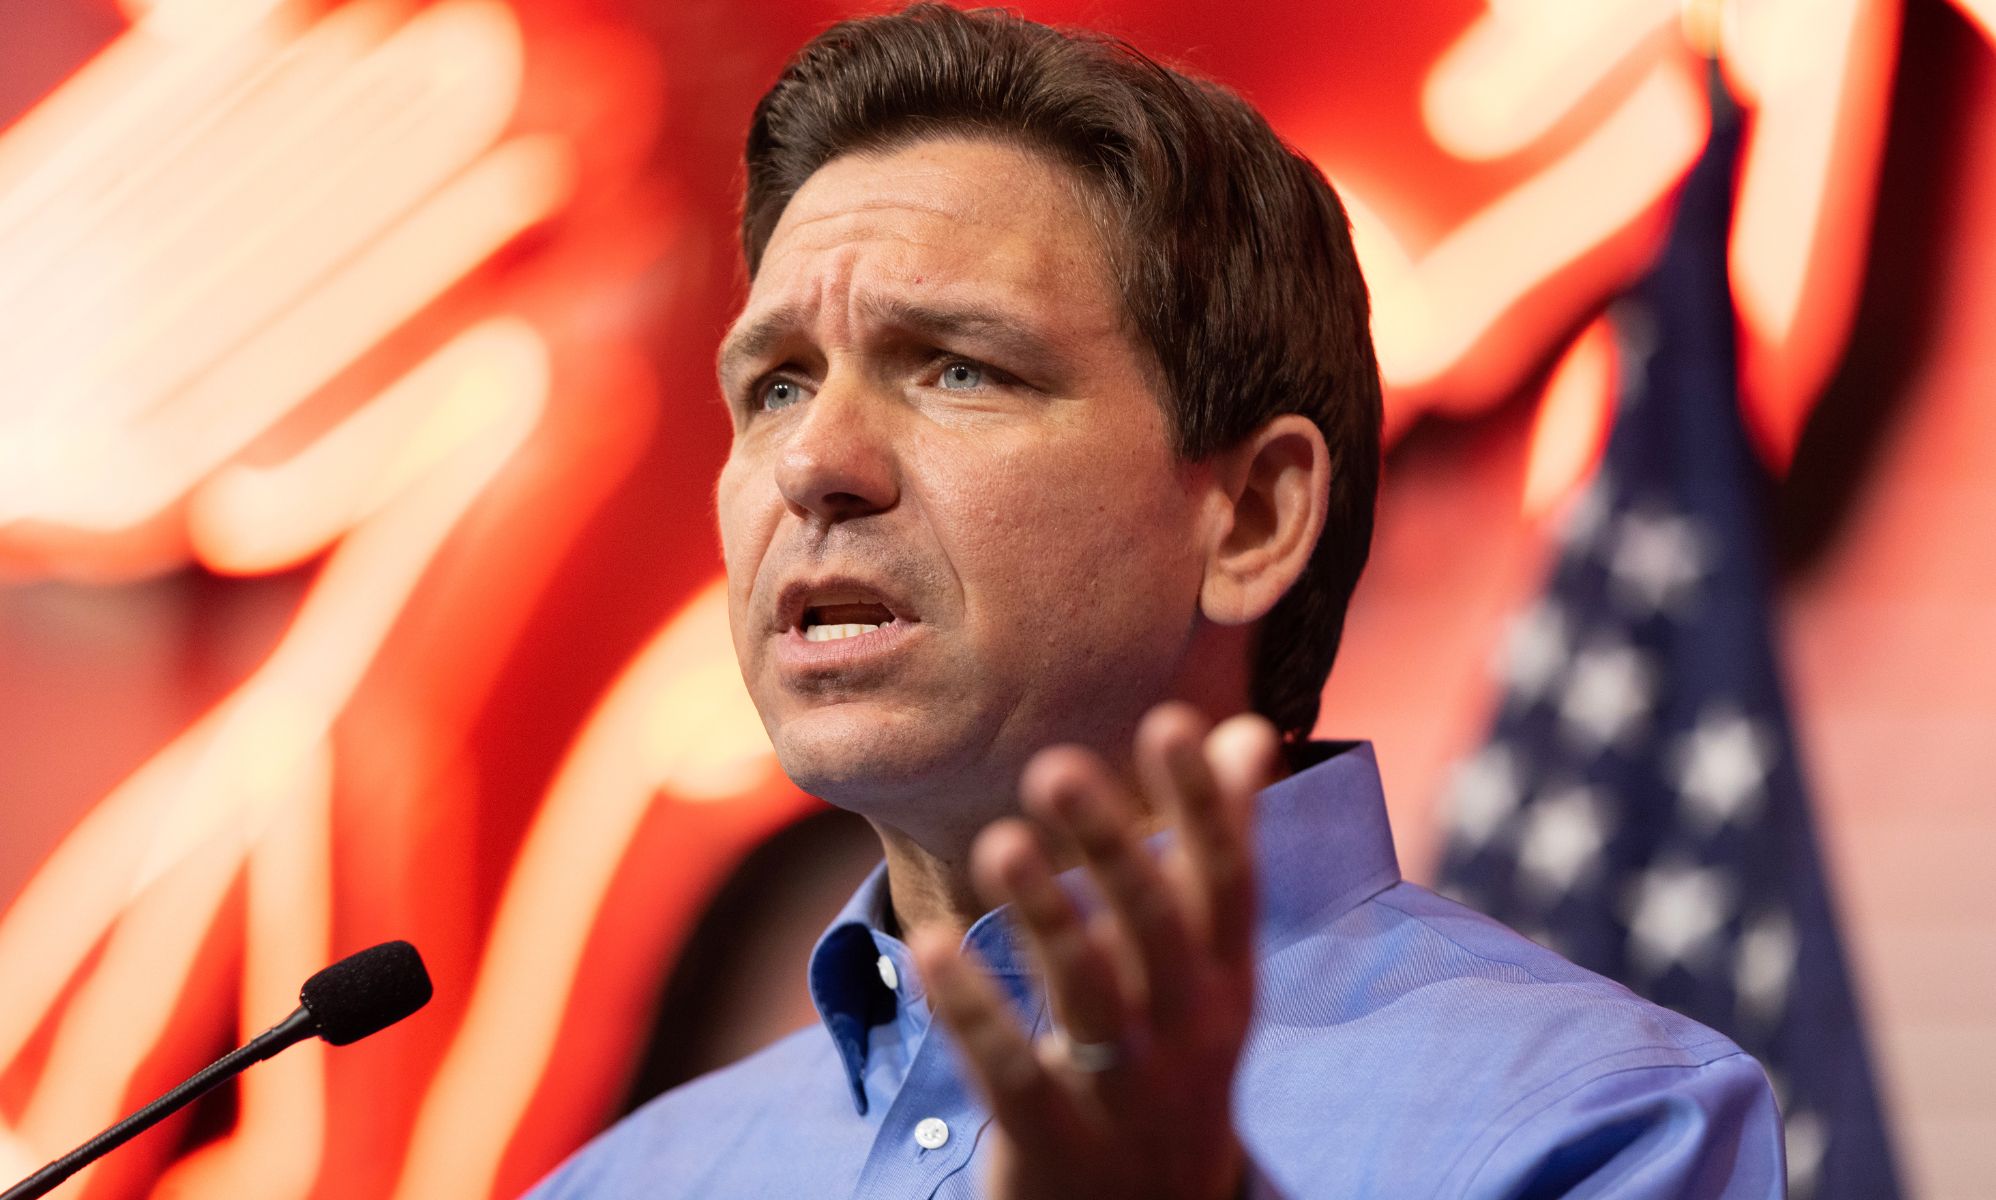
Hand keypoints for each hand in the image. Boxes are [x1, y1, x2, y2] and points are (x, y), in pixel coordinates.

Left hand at [910, 703, 1281, 1199]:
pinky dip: (974, 1011)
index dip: (1204, 805)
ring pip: (1089, 999)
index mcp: (1226, 981)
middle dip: (1115, 848)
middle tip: (1056, 768)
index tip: (1170, 721)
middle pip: (1157, 931)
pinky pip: (1011, 1073)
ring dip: (1047, 918)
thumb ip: (1219, 847)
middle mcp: (1189, 1033)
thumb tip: (1247, 729)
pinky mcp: (1054, 1143)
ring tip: (1003, 842)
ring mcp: (1125, 1095)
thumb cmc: (1173, 1055)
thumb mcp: (1210, 966)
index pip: (1227, 882)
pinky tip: (933, 946)